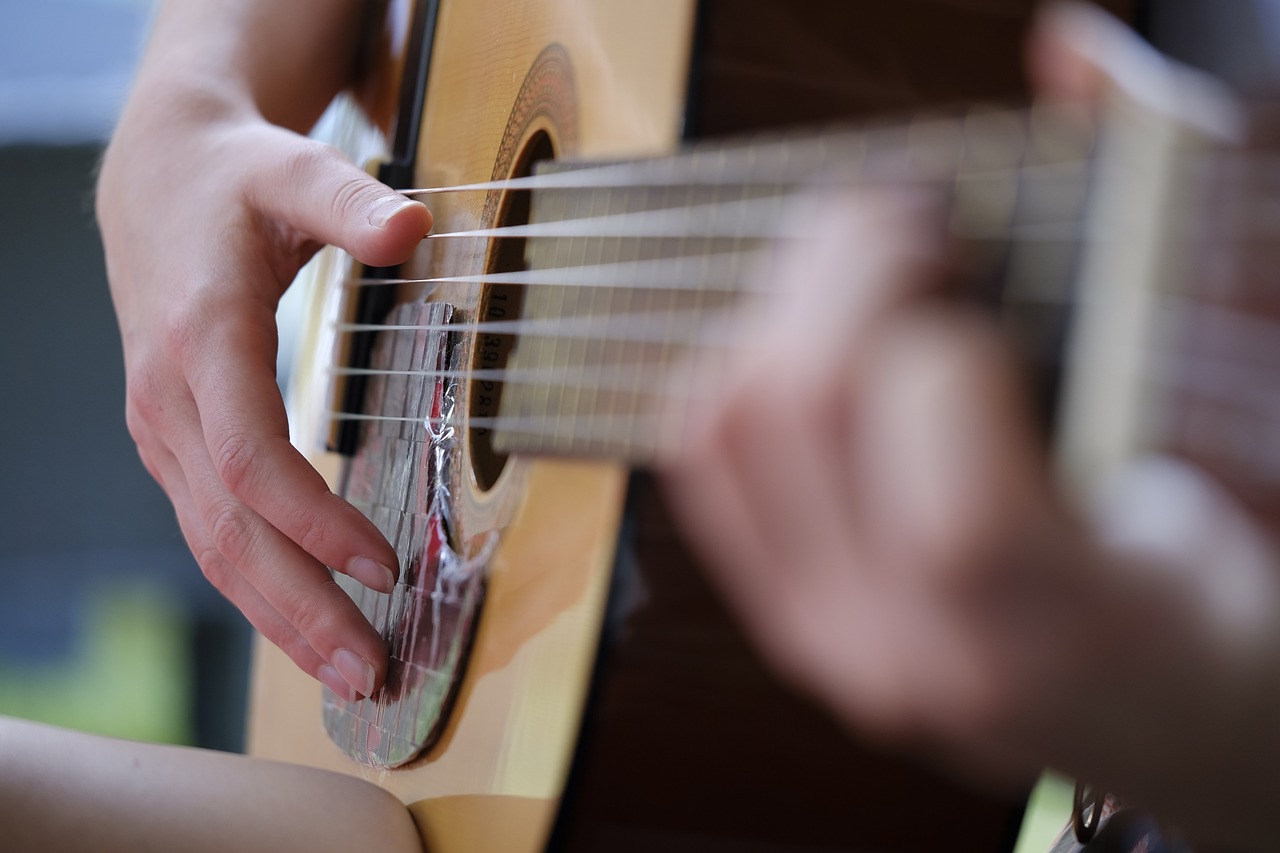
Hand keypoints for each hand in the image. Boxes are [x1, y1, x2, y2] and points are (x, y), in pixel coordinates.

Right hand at [97, 3, 431, 700]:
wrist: (158, 180)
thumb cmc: (231, 179)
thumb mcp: (293, 170)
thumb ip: (352, 204)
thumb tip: (414, 226)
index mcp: (199, 341)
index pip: (250, 458)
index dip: (313, 521)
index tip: (383, 566)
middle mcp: (169, 400)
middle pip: (230, 530)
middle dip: (300, 607)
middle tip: (371, 669)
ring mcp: (165, 430)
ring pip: (215, 545)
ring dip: (281, 616)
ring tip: (350, 669)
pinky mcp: (178, 443)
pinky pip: (216, 530)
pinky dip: (263, 583)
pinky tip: (309, 618)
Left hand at [664, 5, 1279, 845]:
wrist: (1165, 715)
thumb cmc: (1217, 589)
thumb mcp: (1243, 432)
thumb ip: (1170, 236)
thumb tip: (1067, 51)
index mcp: (1057, 627)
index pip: (946, 491)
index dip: (941, 344)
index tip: (975, 265)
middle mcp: (912, 648)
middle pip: (796, 414)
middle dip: (841, 266)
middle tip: (912, 224)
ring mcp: (827, 639)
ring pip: (722, 428)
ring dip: (780, 306)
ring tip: (865, 277)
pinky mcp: (781, 616)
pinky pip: (701, 467)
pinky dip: (739, 369)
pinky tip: (812, 341)